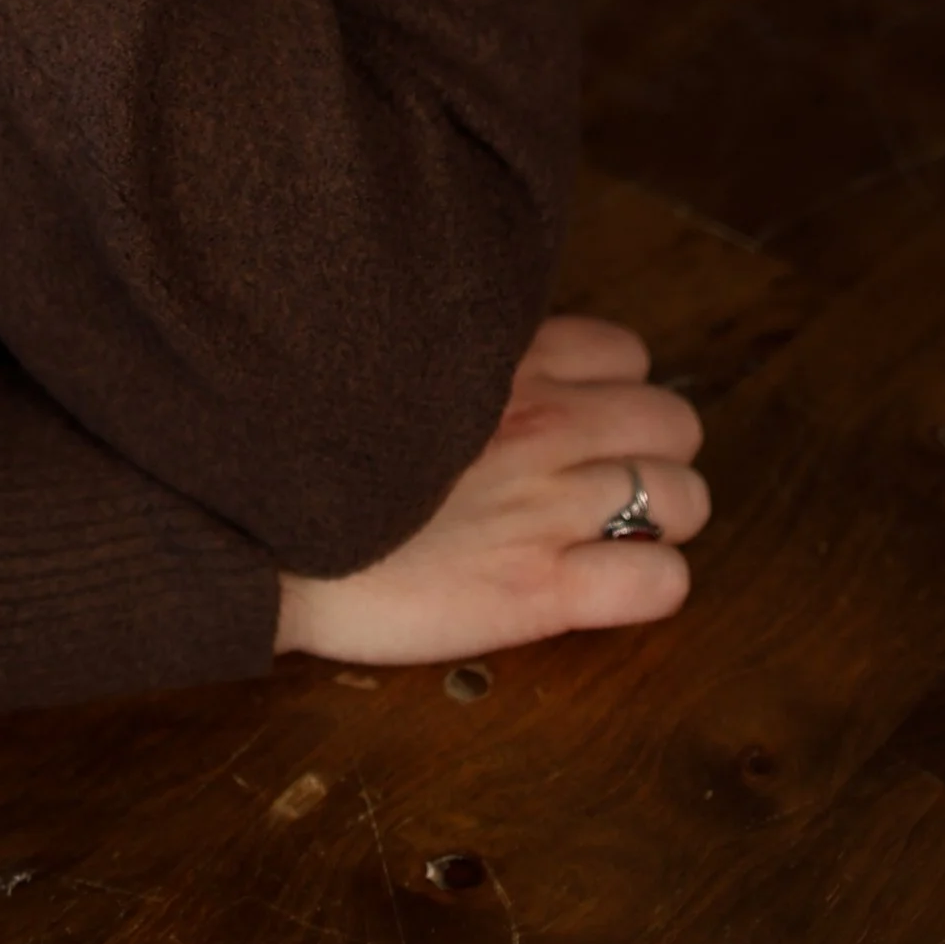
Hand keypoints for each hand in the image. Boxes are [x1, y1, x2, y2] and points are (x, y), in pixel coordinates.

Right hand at [275, 316, 708, 664]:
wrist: (256, 528)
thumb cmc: (303, 443)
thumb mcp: (383, 358)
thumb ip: (452, 354)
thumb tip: (476, 353)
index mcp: (505, 363)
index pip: (627, 355)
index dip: (612, 392)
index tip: (576, 419)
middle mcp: (544, 424)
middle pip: (676, 422)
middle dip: (652, 453)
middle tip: (601, 484)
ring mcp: (550, 506)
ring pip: (688, 500)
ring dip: (663, 519)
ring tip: (607, 538)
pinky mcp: (543, 590)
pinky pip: (662, 585)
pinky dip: (650, 585)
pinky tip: (601, 588)